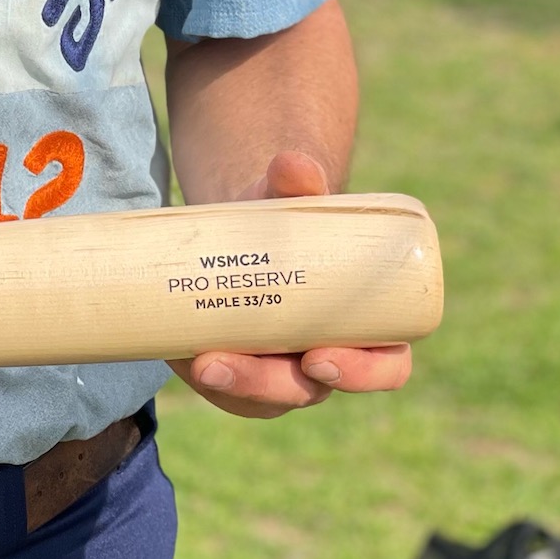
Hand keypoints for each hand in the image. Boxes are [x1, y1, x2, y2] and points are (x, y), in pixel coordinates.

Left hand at [169, 152, 412, 419]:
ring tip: (193, 360)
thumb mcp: (293, 199)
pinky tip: (173, 353)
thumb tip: (292, 163)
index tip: (319, 357)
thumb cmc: (290, 218)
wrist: (251, 224)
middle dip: (264, 384)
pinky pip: (223, 383)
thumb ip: (295, 182)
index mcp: (370, 326)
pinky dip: (197, 369)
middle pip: (307, 389)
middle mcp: (328, 357)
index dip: (362, 373)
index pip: (386, 366)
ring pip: (260, 395)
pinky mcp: (241, 367)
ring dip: (227, 384)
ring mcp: (282, 368)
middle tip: (224, 363)